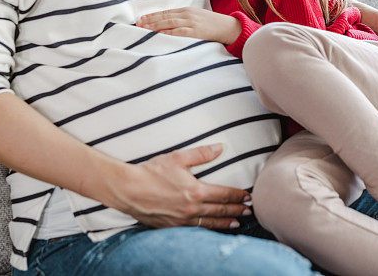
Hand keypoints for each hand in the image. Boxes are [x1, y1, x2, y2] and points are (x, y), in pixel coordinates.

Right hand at [108, 144, 251, 229]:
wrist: (128, 190)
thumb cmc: (151, 172)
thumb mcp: (177, 158)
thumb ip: (201, 154)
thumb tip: (219, 148)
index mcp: (196, 191)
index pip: (224, 194)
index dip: (238, 196)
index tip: (248, 197)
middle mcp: (192, 208)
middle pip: (220, 210)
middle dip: (236, 210)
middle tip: (249, 211)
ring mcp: (182, 220)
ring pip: (209, 223)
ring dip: (225, 223)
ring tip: (237, 224)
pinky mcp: (172, 227)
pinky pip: (195, 229)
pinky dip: (207, 229)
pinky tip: (211, 228)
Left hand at [137, 7, 241, 43]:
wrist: (229, 27)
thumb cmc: (212, 25)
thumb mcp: (197, 18)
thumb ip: (184, 20)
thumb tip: (169, 25)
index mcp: (187, 10)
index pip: (166, 12)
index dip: (152, 16)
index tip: (140, 19)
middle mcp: (187, 14)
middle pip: (165, 17)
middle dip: (150, 21)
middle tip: (137, 24)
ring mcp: (192, 22)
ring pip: (169, 23)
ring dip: (155, 26)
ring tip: (144, 29)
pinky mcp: (196, 31)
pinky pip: (179, 32)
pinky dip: (168, 33)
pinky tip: (159, 34)